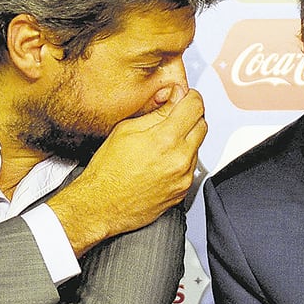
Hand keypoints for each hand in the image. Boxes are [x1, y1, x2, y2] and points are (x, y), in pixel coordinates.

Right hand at [48, 84, 206, 255]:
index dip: (190, 97)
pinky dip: (181, 160)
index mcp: (165, 139)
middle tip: (173, 117)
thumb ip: (156, 112)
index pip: (195, 106)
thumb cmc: (107, 171)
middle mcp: (179, 159)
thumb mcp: (126, 130)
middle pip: (202, 125)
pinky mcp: (183, 191)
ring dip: (186, 140)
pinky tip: (161, 161)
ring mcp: (184, 177)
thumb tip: (174, 98)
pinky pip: (191, 167)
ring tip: (161, 144)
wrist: (101, 206)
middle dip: (190, 117)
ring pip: (198, 147)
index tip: (184, 97)